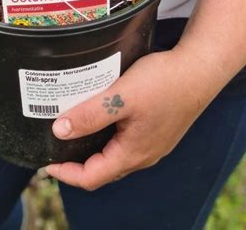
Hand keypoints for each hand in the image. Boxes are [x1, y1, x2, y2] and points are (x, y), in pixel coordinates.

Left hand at [45, 47, 218, 190]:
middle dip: (77, 163)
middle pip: (103, 169)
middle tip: (55, 147)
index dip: (66, 173)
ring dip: (92, 148)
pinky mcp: (156, 128)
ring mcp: (151, 142)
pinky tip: (100, 116)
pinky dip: (107, 136)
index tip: (46, 162)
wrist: (198, 69)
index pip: (92, 177)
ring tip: (73, 129)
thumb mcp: (121, 97)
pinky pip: (126, 141)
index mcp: (133, 153)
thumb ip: (90, 115)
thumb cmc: (163, 82)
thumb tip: (59, 131)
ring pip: (115, 154)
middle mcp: (143, 154)